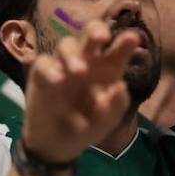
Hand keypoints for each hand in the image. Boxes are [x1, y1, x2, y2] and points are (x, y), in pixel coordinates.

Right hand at [18, 20, 141, 163]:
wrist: (58, 144)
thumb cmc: (88, 125)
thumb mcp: (107, 121)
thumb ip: (116, 105)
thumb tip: (121, 85)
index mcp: (107, 70)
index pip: (117, 51)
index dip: (125, 43)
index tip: (133, 38)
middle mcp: (87, 62)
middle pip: (90, 35)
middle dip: (96, 31)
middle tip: (102, 37)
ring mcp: (63, 65)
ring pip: (66, 45)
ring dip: (72, 55)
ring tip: (79, 71)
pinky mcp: (42, 74)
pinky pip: (43, 63)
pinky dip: (50, 70)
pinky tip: (57, 80)